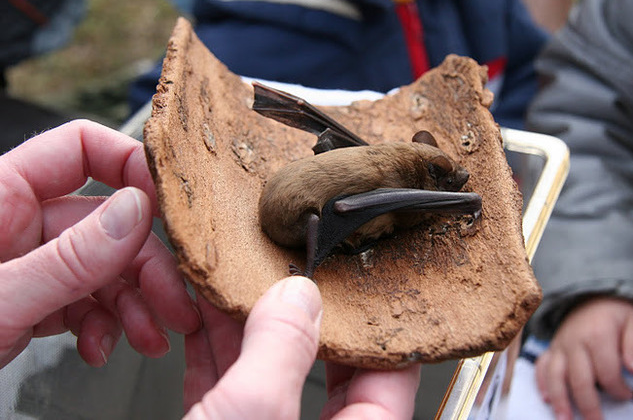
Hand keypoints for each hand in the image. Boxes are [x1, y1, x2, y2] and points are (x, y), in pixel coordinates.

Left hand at [0, 120, 200, 367]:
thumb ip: (68, 260)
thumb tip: (133, 213)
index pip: (78, 149)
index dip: (129, 166)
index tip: (167, 203)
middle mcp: (19, 223)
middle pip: (108, 222)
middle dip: (145, 266)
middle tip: (173, 302)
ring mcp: (30, 262)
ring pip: (106, 266)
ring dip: (135, 303)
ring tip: (147, 336)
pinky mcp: (35, 298)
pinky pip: (88, 299)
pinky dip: (106, 325)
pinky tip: (102, 346)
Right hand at [184, 276, 420, 418]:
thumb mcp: (252, 413)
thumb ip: (282, 351)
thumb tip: (298, 295)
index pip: (394, 370)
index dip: (382, 317)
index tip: (369, 273)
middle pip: (327, 361)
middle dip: (302, 308)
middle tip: (298, 263)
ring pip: (271, 369)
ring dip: (248, 321)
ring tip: (242, 275)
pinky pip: (228, 385)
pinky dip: (214, 348)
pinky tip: (203, 314)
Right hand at [535, 296, 632, 419]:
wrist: (591, 294)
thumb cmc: (616, 312)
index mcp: (597, 335)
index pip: (607, 372)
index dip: (619, 389)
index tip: (629, 395)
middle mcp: (574, 342)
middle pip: (579, 379)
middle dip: (588, 406)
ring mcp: (560, 346)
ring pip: (555, 376)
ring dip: (559, 399)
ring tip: (565, 419)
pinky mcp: (552, 349)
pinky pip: (541, 366)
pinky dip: (541, 382)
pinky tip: (546, 398)